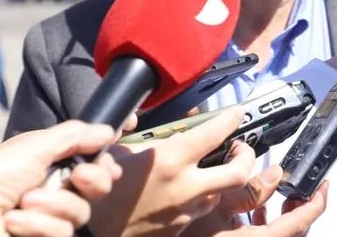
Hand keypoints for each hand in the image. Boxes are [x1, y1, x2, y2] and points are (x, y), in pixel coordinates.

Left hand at [0, 121, 121, 236]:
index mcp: (47, 167)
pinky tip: (15, 223)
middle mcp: (50, 193)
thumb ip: (74, 136)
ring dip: (55, 205)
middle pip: (97, 189)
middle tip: (78, 177)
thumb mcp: (33, 147)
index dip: (103, 165)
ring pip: (80, 213)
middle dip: (93, 180)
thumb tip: (108, 131)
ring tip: (25, 203)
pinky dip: (40, 227)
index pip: (92, 166)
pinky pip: (62, 233)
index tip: (104, 160)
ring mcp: (46, 221)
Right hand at [87, 107, 255, 236]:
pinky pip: (199, 211)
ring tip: (210, 170)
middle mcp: (185, 187)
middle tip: (240, 147)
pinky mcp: (180, 230)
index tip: (237, 112)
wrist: (89, 235)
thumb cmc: (99, 192)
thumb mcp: (116, 153)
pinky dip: (198, 199)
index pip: (215, 133)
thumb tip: (134, 116)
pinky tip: (184, 192)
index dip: (231, 118)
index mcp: (171, 161)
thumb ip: (133, 134)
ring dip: (219, 180)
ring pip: (220, 193)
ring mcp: (185, 212)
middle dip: (247, 157)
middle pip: (239, 172)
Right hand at [184, 177, 327, 236]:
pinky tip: (254, 207)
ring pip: (277, 234)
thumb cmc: (178, 230)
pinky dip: (264, 221)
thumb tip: (275, 174)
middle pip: (293, 232)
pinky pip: (260, 235)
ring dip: (282, 214)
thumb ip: (248, 189)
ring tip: (279, 192)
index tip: (324, 186)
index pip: (298, 224)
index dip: (316, 203)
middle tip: (302, 187)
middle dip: (300, 207)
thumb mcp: (213, 203)